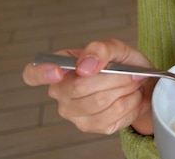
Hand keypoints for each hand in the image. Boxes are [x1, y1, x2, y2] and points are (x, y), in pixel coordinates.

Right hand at [22, 39, 155, 134]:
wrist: (141, 84)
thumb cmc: (122, 64)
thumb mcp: (115, 47)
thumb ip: (100, 50)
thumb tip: (85, 66)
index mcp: (60, 66)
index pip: (33, 73)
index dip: (42, 73)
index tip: (58, 71)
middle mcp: (60, 92)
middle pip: (80, 87)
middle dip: (114, 77)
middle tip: (130, 73)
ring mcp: (73, 113)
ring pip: (100, 102)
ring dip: (125, 90)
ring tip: (132, 83)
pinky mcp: (90, 127)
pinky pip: (113, 116)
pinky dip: (131, 103)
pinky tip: (131, 96)